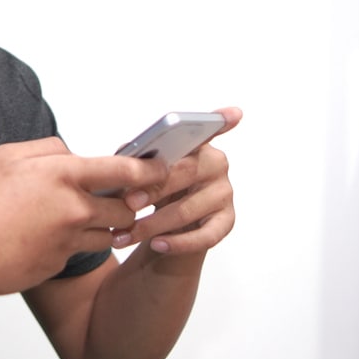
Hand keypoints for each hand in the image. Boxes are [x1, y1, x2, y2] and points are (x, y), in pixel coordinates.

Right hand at [0, 137, 169, 297]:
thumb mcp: (6, 156)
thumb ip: (46, 149)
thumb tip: (70, 153)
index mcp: (64, 175)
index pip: (125, 171)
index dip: (150, 170)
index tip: (162, 168)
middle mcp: (74, 209)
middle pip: (126, 208)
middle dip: (129, 203)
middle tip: (123, 197)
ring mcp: (69, 241)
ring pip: (109, 234)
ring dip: (106, 226)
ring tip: (84, 218)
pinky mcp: (60, 264)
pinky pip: (80, 251)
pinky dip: (75, 243)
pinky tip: (50, 236)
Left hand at [112, 106, 240, 255]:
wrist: (164, 226)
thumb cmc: (154, 187)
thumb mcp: (143, 169)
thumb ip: (138, 158)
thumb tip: (124, 160)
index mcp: (198, 144)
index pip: (210, 129)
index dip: (222, 121)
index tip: (235, 113)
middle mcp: (217, 164)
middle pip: (184, 173)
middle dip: (153, 189)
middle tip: (127, 202)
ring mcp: (224, 194)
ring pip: (186, 210)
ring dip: (152, 225)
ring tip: (125, 234)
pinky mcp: (226, 222)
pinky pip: (204, 237)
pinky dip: (177, 243)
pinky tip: (157, 245)